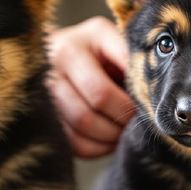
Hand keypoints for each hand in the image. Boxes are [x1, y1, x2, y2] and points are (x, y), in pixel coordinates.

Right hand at [47, 16, 133, 157]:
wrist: (61, 51)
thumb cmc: (97, 48)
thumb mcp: (112, 42)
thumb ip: (129, 60)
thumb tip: (149, 96)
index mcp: (72, 49)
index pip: (100, 92)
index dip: (126, 108)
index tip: (144, 110)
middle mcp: (49, 71)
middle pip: (86, 115)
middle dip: (117, 126)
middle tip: (135, 125)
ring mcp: (41, 94)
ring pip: (77, 130)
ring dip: (108, 139)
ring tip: (123, 132)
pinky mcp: (41, 116)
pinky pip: (69, 143)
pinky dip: (94, 148)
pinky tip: (107, 139)